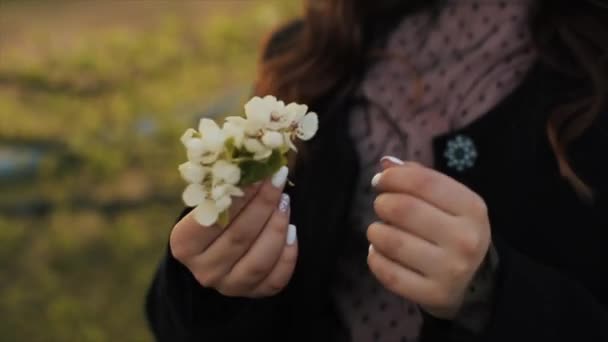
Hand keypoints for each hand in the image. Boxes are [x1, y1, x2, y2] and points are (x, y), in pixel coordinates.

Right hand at [170, 166, 297, 297]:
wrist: (212, 251)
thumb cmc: (213, 216)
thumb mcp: (209, 200)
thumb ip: (225, 185)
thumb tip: (255, 158)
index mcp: (184, 244)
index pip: (213, 219)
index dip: (239, 195)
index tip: (259, 172)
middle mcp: (203, 270)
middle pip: (239, 238)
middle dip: (263, 205)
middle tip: (278, 180)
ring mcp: (228, 286)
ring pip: (259, 260)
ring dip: (277, 228)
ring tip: (285, 202)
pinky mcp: (252, 294)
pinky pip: (276, 279)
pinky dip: (288, 254)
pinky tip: (293, 232)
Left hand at [367, 157, 490, 318]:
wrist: (476, 282)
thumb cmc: (453, 230)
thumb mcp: (449, 200)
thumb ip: (419, 177)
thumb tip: (386, 163)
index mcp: (472, 208)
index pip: (422, 182)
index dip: (393, 177)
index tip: (380, 181)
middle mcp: (465, 239)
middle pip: (403, 209)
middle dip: (382, 203)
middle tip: (381, 206)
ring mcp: (451, 270)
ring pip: (391, 241)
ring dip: (375, 231)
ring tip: (379, 230)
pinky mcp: (433, 294)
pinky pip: (388, 272)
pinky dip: (375, 258)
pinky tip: (379, 252)